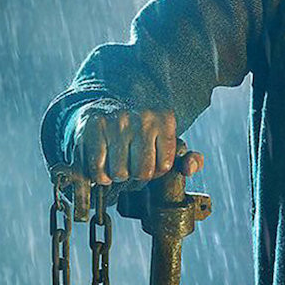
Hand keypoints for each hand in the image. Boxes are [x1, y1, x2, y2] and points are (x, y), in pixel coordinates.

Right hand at [63, 103, 204, 186]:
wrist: (105, 108)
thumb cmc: (141, 134)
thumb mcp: (168, 143)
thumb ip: (189, 159)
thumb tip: (190, 168)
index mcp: (165, 119)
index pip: (163, 166)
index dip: (154, 171)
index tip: (148, 161)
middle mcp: (143, 117)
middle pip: (142, 172)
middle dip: (135, 175)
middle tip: (129, 164)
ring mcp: (117, 121)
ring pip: (119, 173)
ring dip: (115, 176)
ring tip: (115, 163)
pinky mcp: (94, 127)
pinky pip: (97, 169)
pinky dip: (98, 175)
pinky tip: (102, 164)